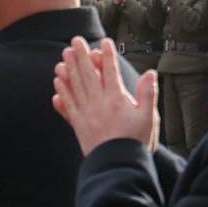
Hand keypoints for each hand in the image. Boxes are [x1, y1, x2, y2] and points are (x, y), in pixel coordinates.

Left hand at [53, 36, 158, 154]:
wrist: (117, 166)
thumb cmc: (136, 142)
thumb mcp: (149, 117)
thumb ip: (148, 93)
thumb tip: (150, 73)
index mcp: (117, 100)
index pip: (111, 72)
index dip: (106, 56)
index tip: (103, 41)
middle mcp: (99, 104)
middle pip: (88, 75)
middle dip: (82, 56)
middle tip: (75, 41)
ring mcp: (86, 114)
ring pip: (75, 87)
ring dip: (69, 70)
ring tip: (63, 55)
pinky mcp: (78, 125)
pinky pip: (68, 106)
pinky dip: (62, 92)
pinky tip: (57, 82)